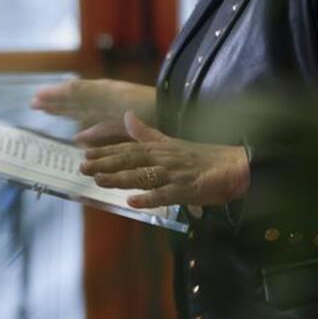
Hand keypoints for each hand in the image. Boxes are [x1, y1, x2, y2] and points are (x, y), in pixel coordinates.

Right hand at [30, 78, 155, 145]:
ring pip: (85, 112)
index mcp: (102, 91)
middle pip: (76, 100)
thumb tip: (62, 86)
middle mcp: (106, 99)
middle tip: (35, 104)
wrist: (173, 114)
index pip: (72, 91)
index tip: (35, 98)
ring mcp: (115, 112)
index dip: (54, 95)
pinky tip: (79, 139)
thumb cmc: (144, 104)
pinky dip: (89, 133)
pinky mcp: (124, 125)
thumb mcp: (112, 96)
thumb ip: (88, 93)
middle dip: (57, 102)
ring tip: (52, 114)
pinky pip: (101, 128)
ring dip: (68, 114)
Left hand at [80, 112, 250, 209]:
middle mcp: (164, 159)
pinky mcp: (187, 189)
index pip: (128, 148)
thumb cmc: (201, 158)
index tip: (84, 152)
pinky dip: (150, 198)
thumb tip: (127, 116)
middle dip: (106, 163)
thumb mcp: (171, 142)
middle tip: (83, 165)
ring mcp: (175, 174)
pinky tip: (133, 201)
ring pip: (144, 175)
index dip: (105, 151)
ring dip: (120, 178)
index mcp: (160, 148)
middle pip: (131, 160)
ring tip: (99, 179)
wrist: (234, 166)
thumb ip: (146, 133)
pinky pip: (166, 194)